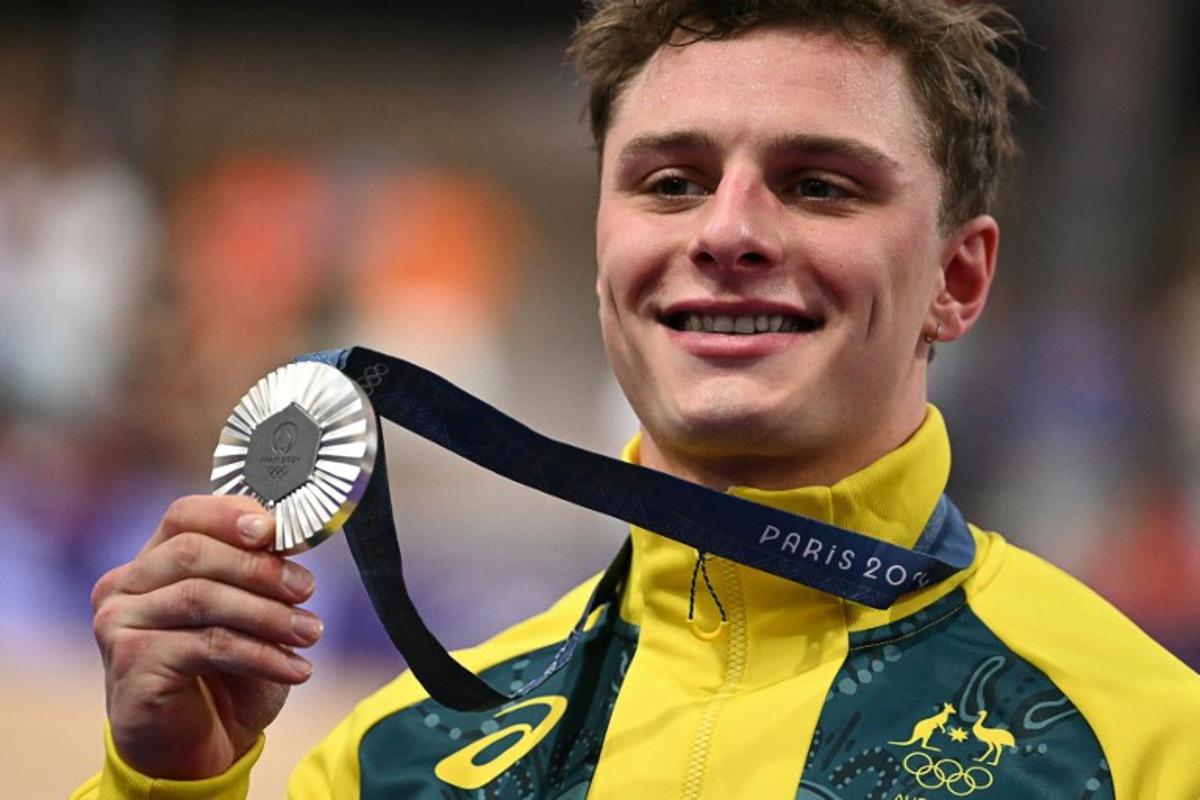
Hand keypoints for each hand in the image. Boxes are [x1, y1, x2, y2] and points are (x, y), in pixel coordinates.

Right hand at [91, 495, 321, 778]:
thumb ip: (256, 572)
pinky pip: (208, 644)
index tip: (282, 531)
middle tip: (306, 588)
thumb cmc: (223, 674)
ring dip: (268, 614)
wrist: (196, 746)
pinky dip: (261, 654)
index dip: (233, 514)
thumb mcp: (247, 613)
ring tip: (310, 632)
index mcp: (152, 562)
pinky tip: (296, 668)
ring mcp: (119, 623)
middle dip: (260, 568)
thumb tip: (289, 536)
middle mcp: (125, 586)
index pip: (185, 515)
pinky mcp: (131, 662)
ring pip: (201, 597)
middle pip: (193, 552)